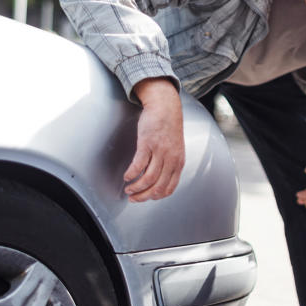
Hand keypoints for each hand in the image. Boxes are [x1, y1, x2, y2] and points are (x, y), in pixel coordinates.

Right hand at [124, 78, 183, 201]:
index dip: (155, 197)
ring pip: (147, 179)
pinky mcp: (148, 144)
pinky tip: (127, 176)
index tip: (146, 198)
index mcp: (178, 163)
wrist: (165, 107)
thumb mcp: (175, 149)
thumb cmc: (168, 127)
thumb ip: (170, 164)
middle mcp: (171, 159)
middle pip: (157, 187)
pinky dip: (131, 174)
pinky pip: (138, 165)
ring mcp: (160, 152)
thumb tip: (159, 179)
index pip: (168, 188)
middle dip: (143, 196)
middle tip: (133, 198)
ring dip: (135, 187)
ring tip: (128, 188)